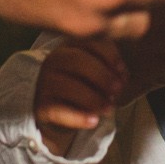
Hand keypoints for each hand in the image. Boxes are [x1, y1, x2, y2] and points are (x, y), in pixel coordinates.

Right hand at [34, 38, 127, 154]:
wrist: (57, 113)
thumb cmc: (83, 87)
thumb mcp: (95, 73)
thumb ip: (109, 68)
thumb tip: (123, 77)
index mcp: (70, 46)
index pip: (89, 42)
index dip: (109, 56)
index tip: (123, 72)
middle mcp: (54, 60)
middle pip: (77, 60)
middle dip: (102, 75)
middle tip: (118, 90)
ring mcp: (44, 82)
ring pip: (68, 86)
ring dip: (93, 98)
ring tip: (109, 108)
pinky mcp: (41, 105)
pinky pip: (59, 110)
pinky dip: (78, 117)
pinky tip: (93, 121)